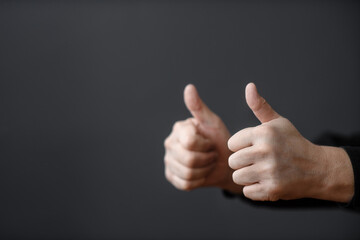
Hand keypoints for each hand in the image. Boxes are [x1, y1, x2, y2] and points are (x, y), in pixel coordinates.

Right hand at [164, 84, 242, 192]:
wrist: (224, 163)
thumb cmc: (219, 140)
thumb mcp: (213, 123)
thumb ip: (199, 107)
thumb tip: (189, 87)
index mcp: (179, 129)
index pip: (190, 142)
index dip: (205, 146)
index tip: (210, 142)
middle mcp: (169, 143)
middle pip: (188, 159)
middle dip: (206, 159)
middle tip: (212, 154)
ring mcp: (168, 160)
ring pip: (187, 173)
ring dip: (204, 170)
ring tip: (208, 163)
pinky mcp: (171, 176)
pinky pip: (185, 184)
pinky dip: (198, 180)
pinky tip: (202, 173)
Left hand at [228, 83, 353, 202]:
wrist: (318, 169)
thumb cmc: (293, 143)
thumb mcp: (278, 122)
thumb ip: (260, 106)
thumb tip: (249, 86)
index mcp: (263, 133)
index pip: (231, 144)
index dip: (241, 147)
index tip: (254, 147)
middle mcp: (265, 151)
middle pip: (232, 161)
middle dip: (242, 162)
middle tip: (257, 161)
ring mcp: (269, 171)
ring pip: (237, 177)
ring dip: (247, 176)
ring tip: (260, 171)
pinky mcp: (272, 189)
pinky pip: (247, 192)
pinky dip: (255, 189)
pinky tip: (266, 182)